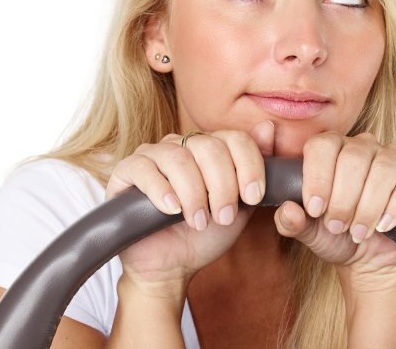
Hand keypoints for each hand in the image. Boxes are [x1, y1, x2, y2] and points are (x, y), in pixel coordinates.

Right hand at [104, 121, 273, 287]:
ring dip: (194, 193)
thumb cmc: (206, 234)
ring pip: (178, 156)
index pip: (235, 138)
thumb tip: (268, 127)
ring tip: (199, 221)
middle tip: (223, 217)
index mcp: (210, 147)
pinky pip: (144, 168)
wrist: (171, 266)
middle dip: (222, 185)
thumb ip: (255, 170)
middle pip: (209, 146)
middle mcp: (182, 144)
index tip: (253, 198)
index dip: (249, 165)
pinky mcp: (127, 170)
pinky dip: (161, 190)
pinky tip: (171, 210)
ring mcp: (153, 154)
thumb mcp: (240, 206)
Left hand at [273, 132, 395, 282]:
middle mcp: (360, 145)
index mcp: (330, 148)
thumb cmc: (335, 236)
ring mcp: (390, 155)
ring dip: (368, 206)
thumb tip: (287, 210)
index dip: (317, 177)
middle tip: (337, 226)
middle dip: (343, 198)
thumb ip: (291, 222)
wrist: (369, 257)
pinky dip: (395, 205)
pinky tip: (384, 225)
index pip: (321, 146)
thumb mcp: (309, 232)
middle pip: (352, 158)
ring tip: (358, 231)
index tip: (315, 210)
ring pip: (381, 168)